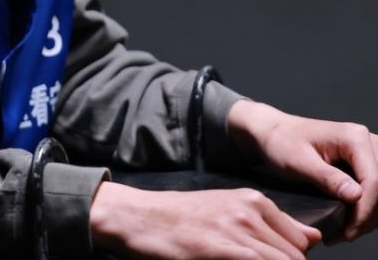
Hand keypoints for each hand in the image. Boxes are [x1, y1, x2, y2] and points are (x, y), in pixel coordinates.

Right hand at [89, 181, 320, 258]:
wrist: (142, 218)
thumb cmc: (183, 218)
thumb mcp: (229, 210)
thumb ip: (271, 224)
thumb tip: (313, 238)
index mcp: (254, 200)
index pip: (301, 241)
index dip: (293, 259)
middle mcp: (250, 210)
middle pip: (295, 256)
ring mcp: (236, 229)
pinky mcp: (223, 248)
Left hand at [228, 100, 377, 240]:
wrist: (273, 132)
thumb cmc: (282, 142)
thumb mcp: (300, 162)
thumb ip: (328, 178)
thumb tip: (357, 196)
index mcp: (353, 137)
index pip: (374, 180)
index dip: (365, 211)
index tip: (348, 231)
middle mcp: (365, 141)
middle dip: (368, 215)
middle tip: (346, 234)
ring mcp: (366, 151)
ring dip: (369, 214)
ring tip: (345, 231)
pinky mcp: (363, 162)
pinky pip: (375, 189)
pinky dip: (366, 208)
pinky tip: (349, 220)